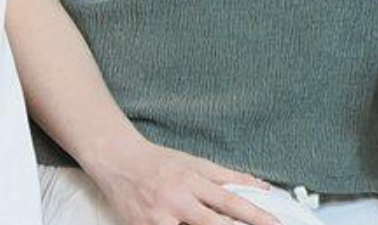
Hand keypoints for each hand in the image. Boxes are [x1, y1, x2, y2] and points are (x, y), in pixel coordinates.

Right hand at [84, 138, 281, 224]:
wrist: (114, 159)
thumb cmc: (157, 161)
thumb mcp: (195, 163)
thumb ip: (229, 177)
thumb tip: (263, 188)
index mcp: (191, 181)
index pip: (231, 202)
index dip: (257, 217)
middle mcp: (175, 200)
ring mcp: (156, 217)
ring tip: (202, 224)